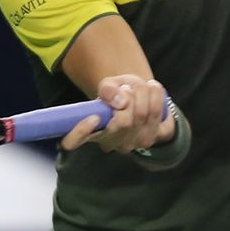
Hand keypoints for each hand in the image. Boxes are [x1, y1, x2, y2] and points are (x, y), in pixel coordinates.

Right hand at [60, 74, 174, 152]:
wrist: (142, 101)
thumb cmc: (120, 95)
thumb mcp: (109, 86)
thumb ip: (108, 89)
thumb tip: (120, 101)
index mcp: (90, 130)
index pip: (72, 142)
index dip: (80, 132)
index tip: (94, 116)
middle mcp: (108, 142)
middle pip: (123, 122)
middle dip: (131, 96)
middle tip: (128, 88)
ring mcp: (130, 144)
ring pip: (143, 115)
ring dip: (145, 93)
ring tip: (143, 86)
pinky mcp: (150, 139)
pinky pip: (157, 115)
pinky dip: (157, 96)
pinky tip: (153, 92)